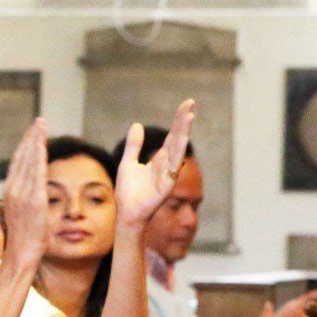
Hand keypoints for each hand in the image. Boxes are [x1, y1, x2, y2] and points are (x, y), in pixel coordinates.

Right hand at [1, 119, 49, 270]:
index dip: (25, 145)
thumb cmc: (25, 238)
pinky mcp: (34, 201)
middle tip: (39, 121)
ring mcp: (22, 195)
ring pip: (28, 161)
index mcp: (10, 191)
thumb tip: (35, 189)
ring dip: (35, 141)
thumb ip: (27, 197)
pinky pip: (36, 173)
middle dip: (31, 137)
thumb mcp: (22, 213)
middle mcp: (14, 190)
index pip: (17, 162)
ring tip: (41, 125)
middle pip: (22, 156)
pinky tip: (42, 143)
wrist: (22, 255)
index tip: (33, 132)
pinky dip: (38, 156)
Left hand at [115, 100, 195, 228]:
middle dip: (183, 122)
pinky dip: (177, 157)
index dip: (178, 120)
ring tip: (189, 118)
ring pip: (178, 151)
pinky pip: (172, 169)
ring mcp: (168, 175)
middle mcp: (167, 165)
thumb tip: (137, 124)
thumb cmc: (128, 191)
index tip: (187, 104)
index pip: (172, 135)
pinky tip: (181, 143)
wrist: (126, 212)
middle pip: (177, 139)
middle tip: (190, 104)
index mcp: (160, 159)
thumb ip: (133, 145)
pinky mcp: (166, 187)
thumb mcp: (128, 163)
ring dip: (183, 134)